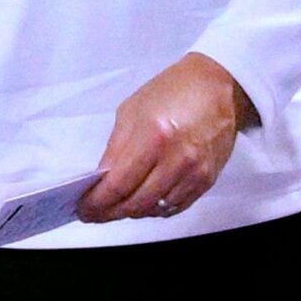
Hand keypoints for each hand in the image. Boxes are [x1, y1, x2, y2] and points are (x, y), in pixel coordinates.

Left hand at [78, 52, 253, 222]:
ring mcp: (194, 173)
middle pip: (137, 203)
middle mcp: (176, 159)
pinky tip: (141, 204)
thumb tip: (101, 180)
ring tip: (114, 207)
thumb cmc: (171, 92)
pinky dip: (155, 209)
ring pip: (155, 209)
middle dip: (110, 212)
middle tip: (95, 213)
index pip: (119, 183)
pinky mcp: (207, 181)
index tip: (84, 209)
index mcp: (153, 136)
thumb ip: (115, 148)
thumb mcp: (131, 111)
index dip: (98, 202)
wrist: (216, 88)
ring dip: (131, 212)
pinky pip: (175, 206)